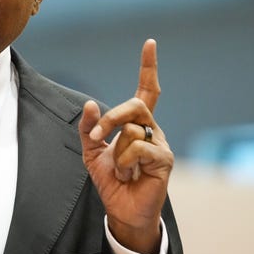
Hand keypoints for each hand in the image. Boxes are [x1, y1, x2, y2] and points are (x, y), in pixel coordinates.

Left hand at [79, 39, 173, 253]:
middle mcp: (151, 128)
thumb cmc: (110, 179)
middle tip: (96, 139)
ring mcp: (160, 142)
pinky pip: (136, 148)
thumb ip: (90, 127)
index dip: (148, 67)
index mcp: (136, 123)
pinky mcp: (164, 158)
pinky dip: (123, 163)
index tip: (150, 43)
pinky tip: (129, 176)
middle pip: (134, 105)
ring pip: (130, 130)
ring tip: (121, 171)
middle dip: (110, 119)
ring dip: (115, 154)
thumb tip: (91, 103)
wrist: (121, 209)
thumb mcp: (91, 151)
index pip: (146, 89)